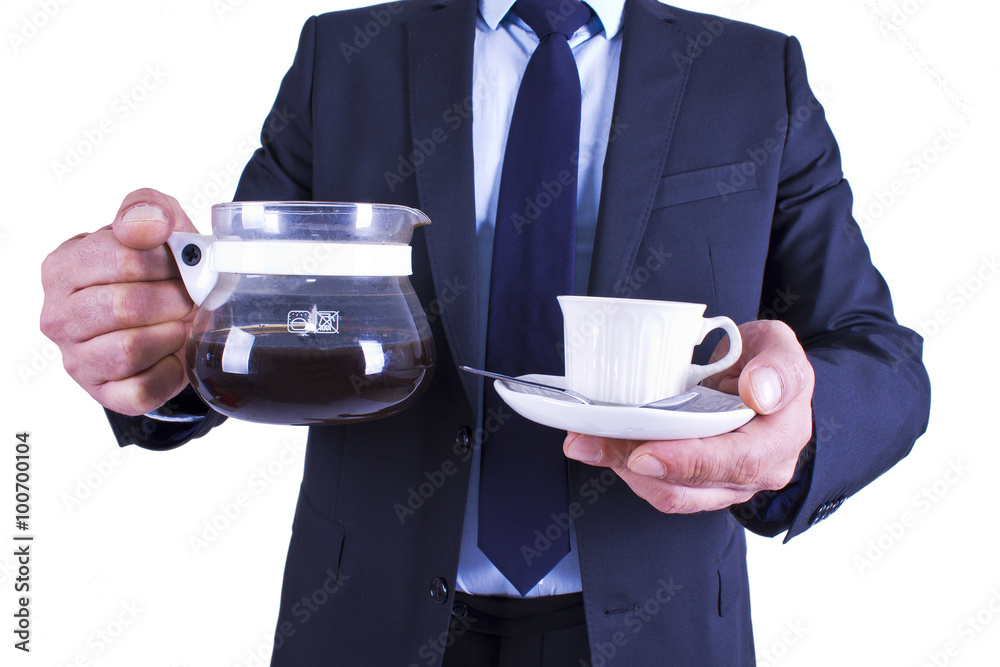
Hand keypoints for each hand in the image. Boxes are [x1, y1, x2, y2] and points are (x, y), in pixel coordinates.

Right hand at [40, 189, 198, 415]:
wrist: (173, 313)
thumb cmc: (158, 268)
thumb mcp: (156, 224)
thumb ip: (148, 208)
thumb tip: (148, 225)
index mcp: (63, 267)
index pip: (119, 258)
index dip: (165, 262)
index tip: (181, 265)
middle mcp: (58, 316)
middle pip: (124, 306)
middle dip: (173, 300)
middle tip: (189, 297)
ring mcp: (77, 359)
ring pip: (130, 349)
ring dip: (172, 334)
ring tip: (180, 322)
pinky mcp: (104, 393)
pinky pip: (141, 389)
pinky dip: (170, 371)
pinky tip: (174, 353)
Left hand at [562, 320, 814, 513]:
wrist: (762, 380)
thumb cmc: (769, 363)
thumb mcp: (780, 347)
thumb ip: (778, 367)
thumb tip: (759, 392)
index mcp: (779, 440)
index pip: (737, 462)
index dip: (688, 461)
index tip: (644, 452)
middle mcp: (754, 472)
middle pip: (691, 485)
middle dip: (633, 463)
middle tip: (589, 441)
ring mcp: (724, 482)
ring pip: (669, 492)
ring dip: (621, 468)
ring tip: (584, 440)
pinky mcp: (695, 481)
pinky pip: (659, 485)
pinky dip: (625, 466)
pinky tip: (600, 442)